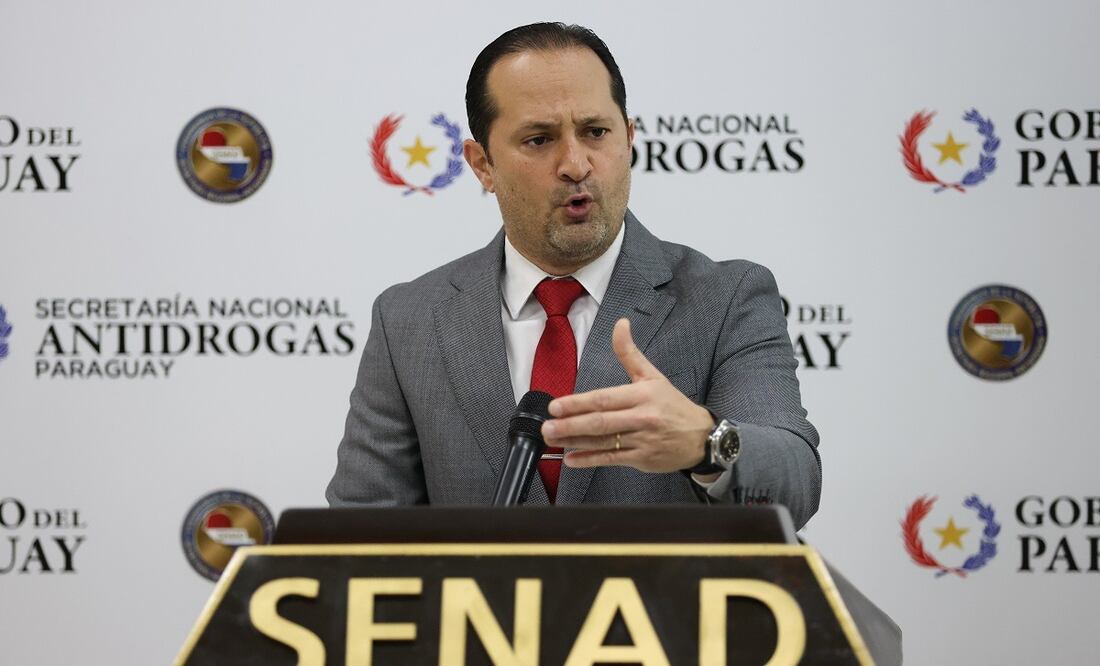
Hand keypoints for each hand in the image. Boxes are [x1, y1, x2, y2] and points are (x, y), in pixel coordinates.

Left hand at [541, 318, 714, 473]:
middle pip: (601, 422)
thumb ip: (630, 353)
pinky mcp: (642, 459)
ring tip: (552, 439)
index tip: (556, 406)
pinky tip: (571, 459)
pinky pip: (612, 459)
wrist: (702, 436)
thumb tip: (620, 323)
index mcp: (642, 395)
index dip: (578, 403)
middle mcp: (642, 417)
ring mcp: (642, 440)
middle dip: (571, 425)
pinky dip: (590, 460)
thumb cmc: (673, 405)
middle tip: (547, 426)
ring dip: (575, 442)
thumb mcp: (653, 375)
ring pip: (603, 442)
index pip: (605, 399)